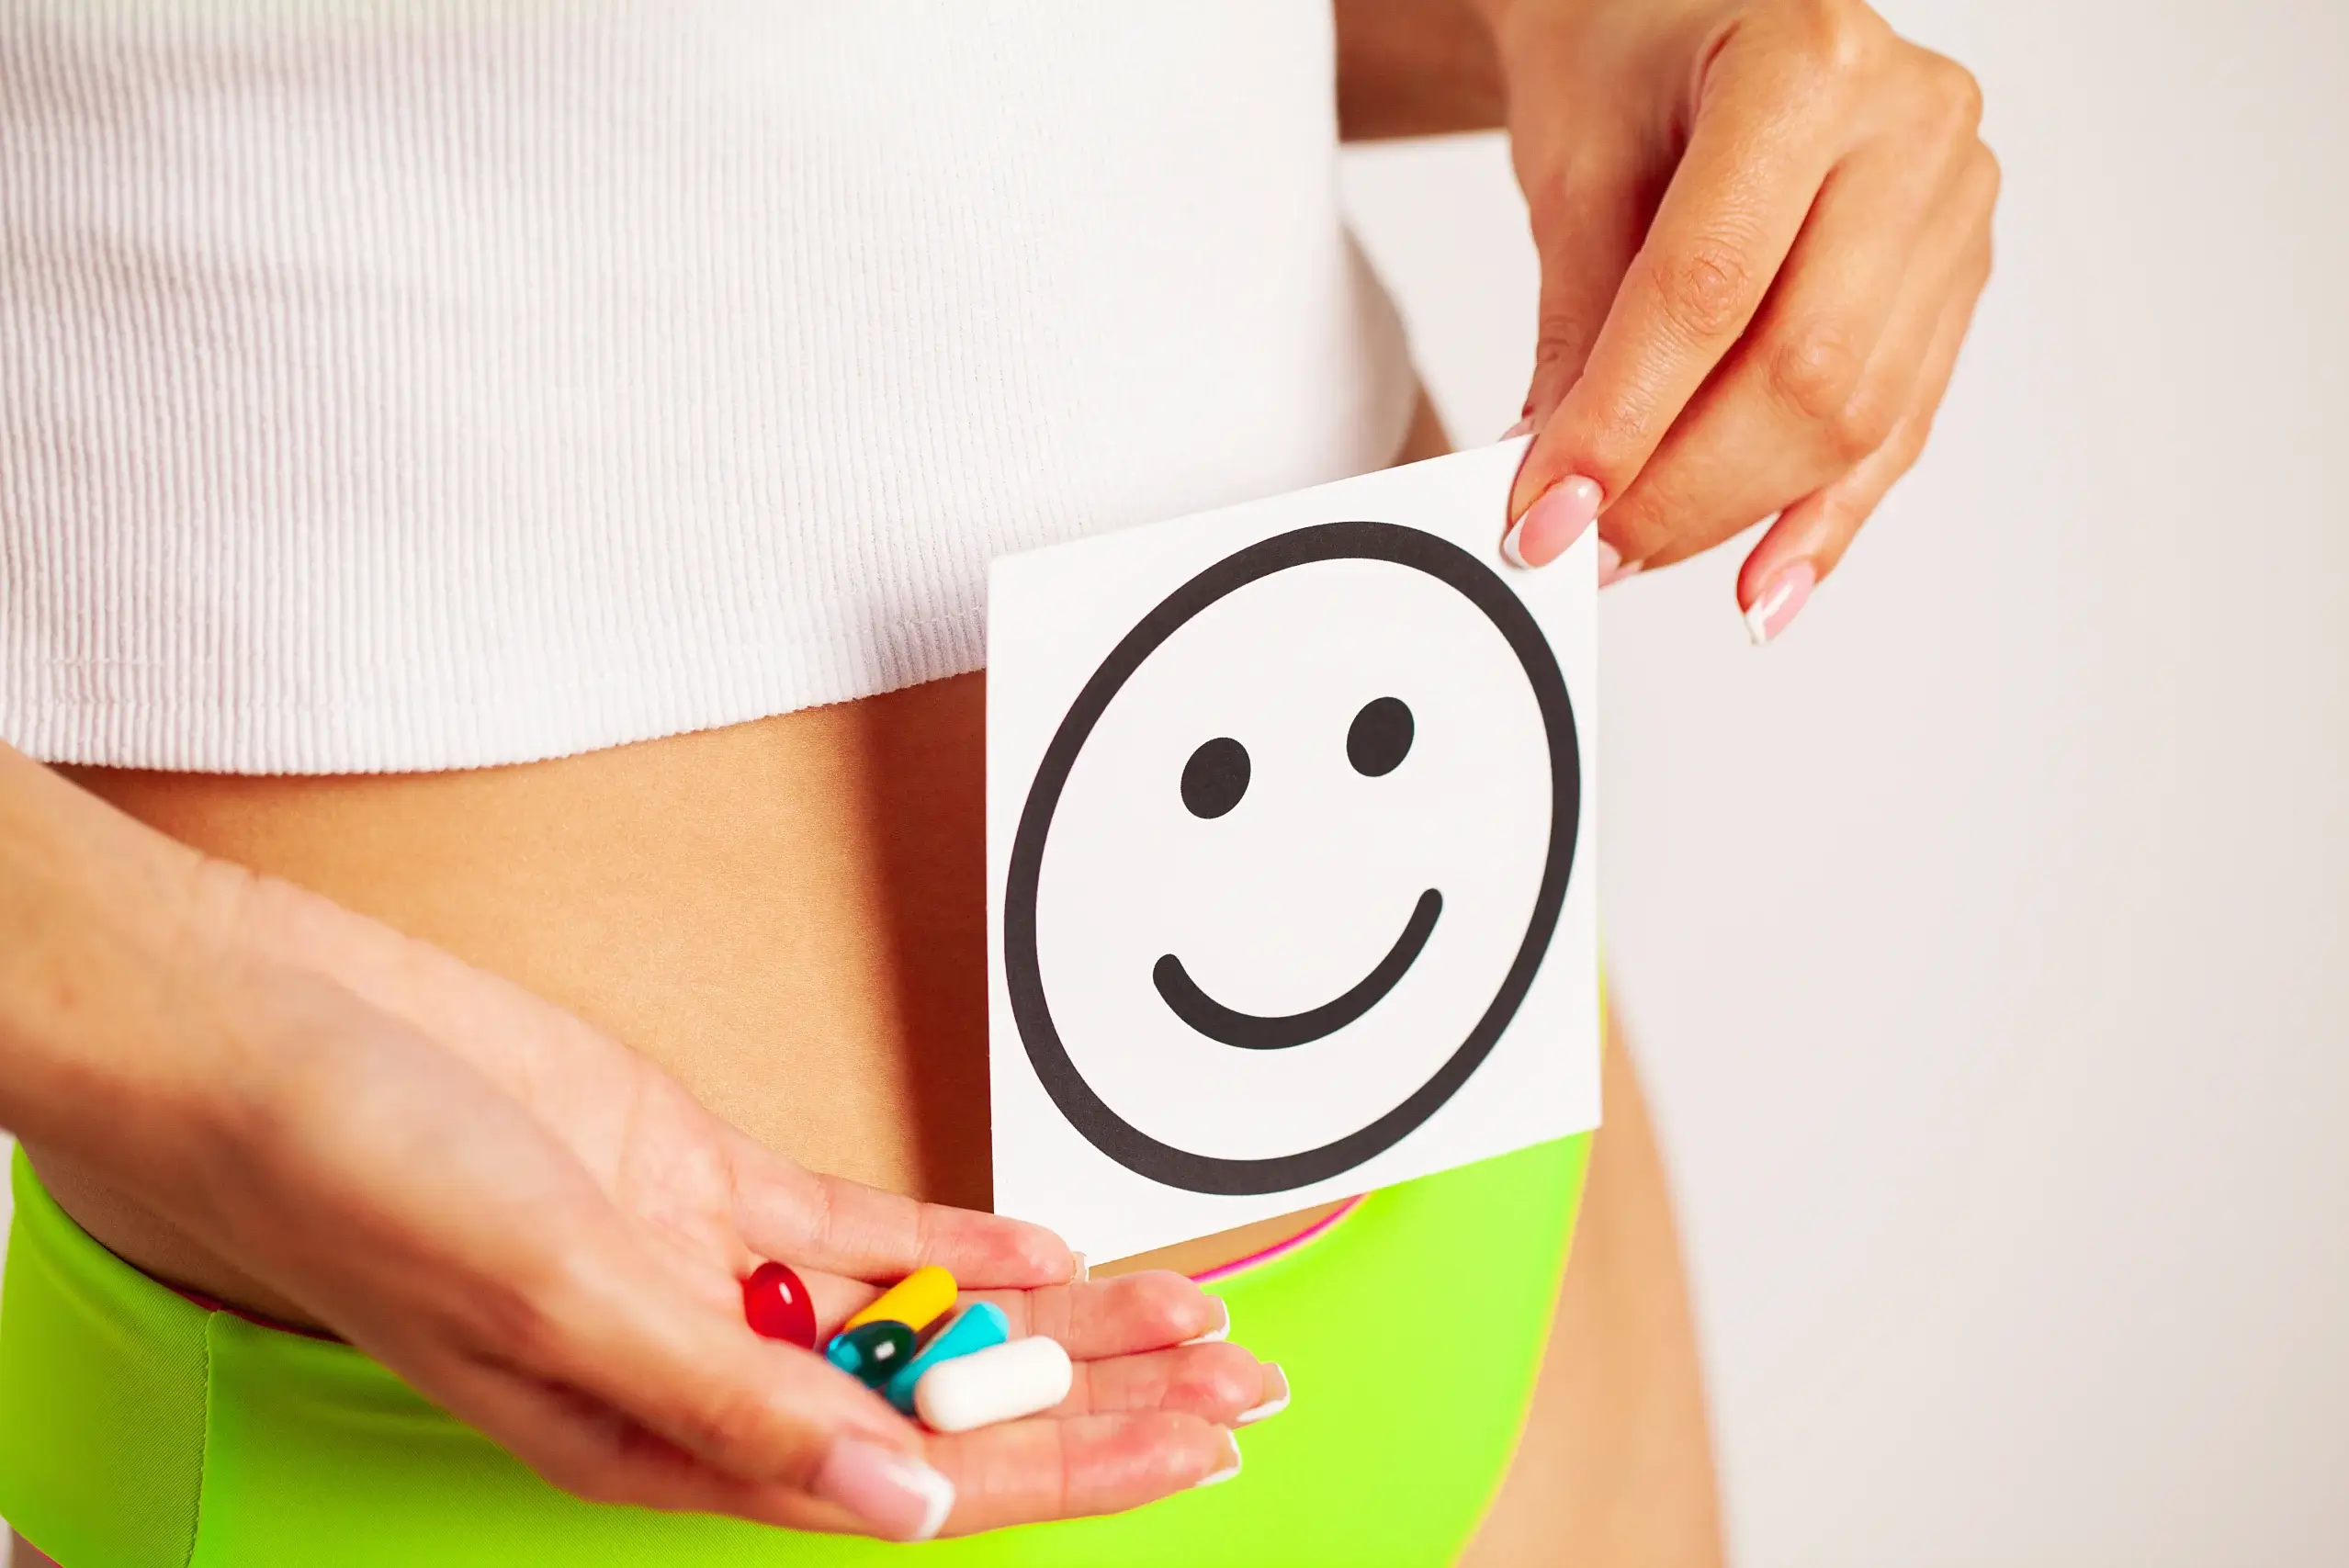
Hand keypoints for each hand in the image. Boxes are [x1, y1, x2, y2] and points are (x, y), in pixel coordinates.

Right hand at [0, 753, 1267, 1540]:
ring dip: (1049, 1320)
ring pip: (918, 1322)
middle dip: (1099, 1401)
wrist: (268, 1033)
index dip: (1070, 1469)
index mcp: (666, 1440)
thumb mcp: (563, 1297)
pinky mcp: (701, 1180)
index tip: (1195, 1453)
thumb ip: (737, 1407)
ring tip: (1184, 1312)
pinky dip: (954, 1243)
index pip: (916, 1484)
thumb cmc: (361, 1179)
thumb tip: (906, 1509)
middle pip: (944, 1409)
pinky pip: (860, 1233)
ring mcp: (707, 1273)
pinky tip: (1045, 1253)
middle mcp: (703, 1370)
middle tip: (1240, 1384)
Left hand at [1486, 0, 1996, 639]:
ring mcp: (1955, 203)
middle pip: (1806, 371)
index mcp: (1809, 67)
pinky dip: (1822, 516)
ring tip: (1637, 557)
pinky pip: (1898, 425)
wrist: (1687, 9)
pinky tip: (1764, 583)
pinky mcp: (1960, 274)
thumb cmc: (1627, 59)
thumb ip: (1576, 330)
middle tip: (1586, 552)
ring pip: (1857, 415)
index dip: (1624, 423)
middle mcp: (1910, 128)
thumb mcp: (1573, 167)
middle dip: (1685, 490)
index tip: (1547, 515)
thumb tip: (1560, 489)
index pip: (1710, 290)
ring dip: (1738, 513)